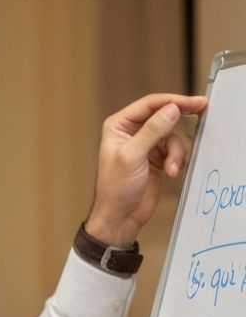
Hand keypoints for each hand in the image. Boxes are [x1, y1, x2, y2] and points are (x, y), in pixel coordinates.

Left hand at [86, 93, 207, 245]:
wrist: (121, 215)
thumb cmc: (116, 188)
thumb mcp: (132, 156)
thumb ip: (152, 131)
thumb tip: (171, 109)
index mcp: (118, 126)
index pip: (149, 105)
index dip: (172, 101)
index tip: (193, 102)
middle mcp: (131, 132)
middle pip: (163, 115)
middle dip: (180, 118)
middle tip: (201, 109)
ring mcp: (146, 144)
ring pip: (172, 135)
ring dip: (175, 152)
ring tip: (170, 168)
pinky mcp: (157, 157)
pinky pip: (175, 150)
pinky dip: (176, 160)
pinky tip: (170, 173)